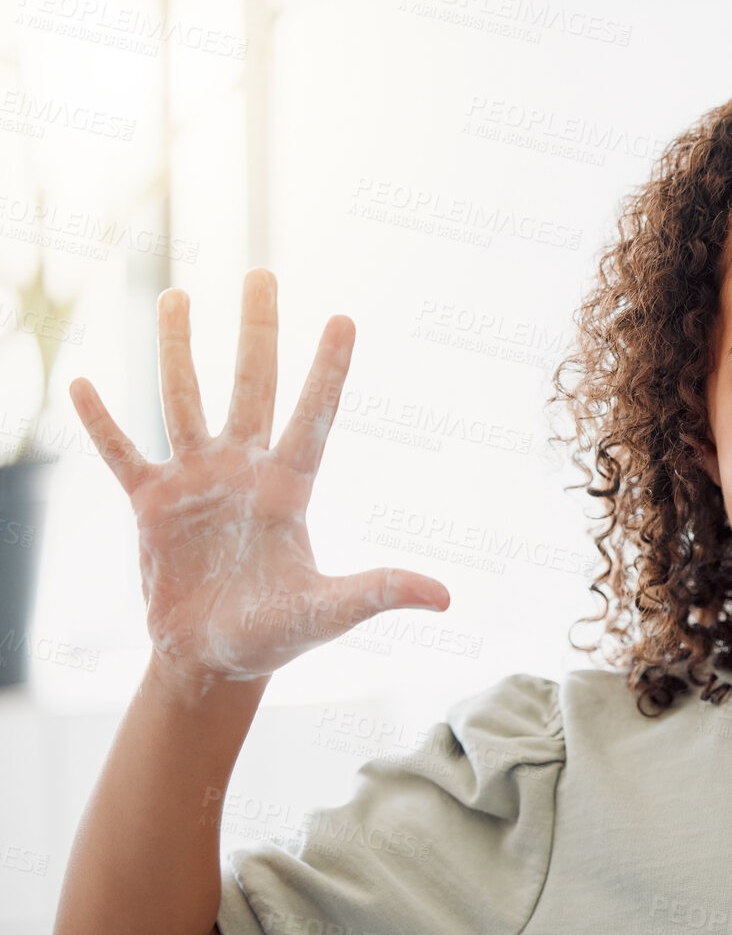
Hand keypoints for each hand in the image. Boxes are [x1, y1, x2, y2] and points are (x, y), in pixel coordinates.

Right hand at [69, 268, 450, 683]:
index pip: (313, 415)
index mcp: (291, 488)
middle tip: (263, 274)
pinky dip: (101, 422)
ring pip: (184, 400)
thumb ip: (380, 592)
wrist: (215, 660)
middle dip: (258, 332)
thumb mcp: (330, 612)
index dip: (328, 369)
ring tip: (176, 294)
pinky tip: (82, 383)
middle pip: (252, 386)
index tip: (344, 317)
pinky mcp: (150, 504)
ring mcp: (195, 482)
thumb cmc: (278, 633)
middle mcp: (244, 471)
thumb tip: (445, 598)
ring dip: (179, 350)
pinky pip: (122, 453)